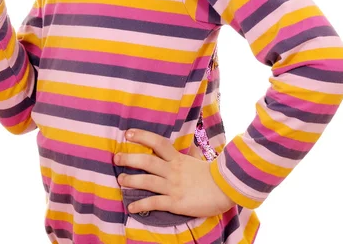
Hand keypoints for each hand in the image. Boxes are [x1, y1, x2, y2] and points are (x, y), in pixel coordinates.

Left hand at [114, 129, 234, 217]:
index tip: (128, 133)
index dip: (142, 136)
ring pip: (147, 181)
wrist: (226, 189)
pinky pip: (155, 203)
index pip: (157, 143)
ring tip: (120, 180)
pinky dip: (141, 205)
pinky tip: (131, 208)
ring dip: (131, 180)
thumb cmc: (211, 175)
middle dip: (129, 158)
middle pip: (147, 161)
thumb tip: (184, 146)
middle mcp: (172, 170)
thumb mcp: (196, 160)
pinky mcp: (175, 203)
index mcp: (177, 158)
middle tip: (116, 157)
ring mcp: (173, 187)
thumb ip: (186, 155)